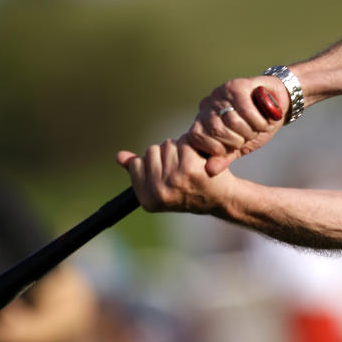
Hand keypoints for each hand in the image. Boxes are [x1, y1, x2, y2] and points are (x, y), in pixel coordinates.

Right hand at [115, 138, 232, 213]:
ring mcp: (173, 179)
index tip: (168, 177)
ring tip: (191, 166)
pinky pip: (182, 142)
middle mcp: (158, 192)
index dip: (153, 163)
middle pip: (151, 151)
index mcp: (147, 199)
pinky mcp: (189, 167)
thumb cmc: (190, 190)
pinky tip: (200, 160)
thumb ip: (138, 171)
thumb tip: (119, 156)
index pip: (137, 163)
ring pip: (167, 145)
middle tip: (182, 171)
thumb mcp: (161, 186)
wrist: (222, 199)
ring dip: (179, 149)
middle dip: (167, 155)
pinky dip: (191, 146)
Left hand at [186, 76, 288, 174]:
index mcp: (203, 121)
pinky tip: (264, 120)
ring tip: (257, 127)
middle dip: (238, 140)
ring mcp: (221, 93)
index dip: (219, 148)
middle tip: (249, 135)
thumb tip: (210, 171)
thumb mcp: (239, 146)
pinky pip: (246, 110)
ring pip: (233, 121)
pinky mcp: (237, 85)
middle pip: (217, 131)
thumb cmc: (255, 127)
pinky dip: (259, 121)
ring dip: (251, 130)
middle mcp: (208, 105)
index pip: (197, 138)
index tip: (235, 145)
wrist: (278, 105)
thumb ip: (224, 157)